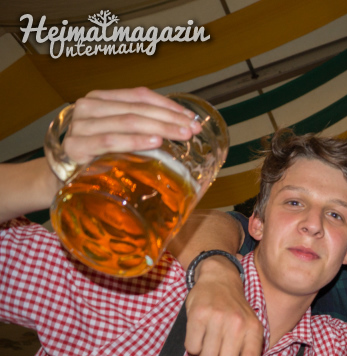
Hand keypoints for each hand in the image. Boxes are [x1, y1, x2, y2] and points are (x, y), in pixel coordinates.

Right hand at [63, 87, 201, 164]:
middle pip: (137, 109)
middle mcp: (88, 107)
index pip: (139, 96)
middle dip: (169, 118)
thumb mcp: (119, 134)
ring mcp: (80, 126)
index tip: (191, 117)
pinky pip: (110, 141)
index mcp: (101, 99)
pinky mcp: (76, 146)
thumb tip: (183, 126)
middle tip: (192, 129)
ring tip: (181, 135)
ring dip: (159, 128)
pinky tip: (155, 143)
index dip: (167, 105)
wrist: (62, 177)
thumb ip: (142, 126)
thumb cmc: (97, 155)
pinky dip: (135, 141)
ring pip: (127, 121)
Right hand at [184, 256, 263, 355]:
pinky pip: (191, 348)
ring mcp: (218, 319)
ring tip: (207, 350)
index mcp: (254, 331)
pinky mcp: (198, 315)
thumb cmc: (234, 314)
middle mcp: (238, 324)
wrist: (219, 280)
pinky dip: (192, 348)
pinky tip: (199, 336)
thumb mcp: (246, 333)